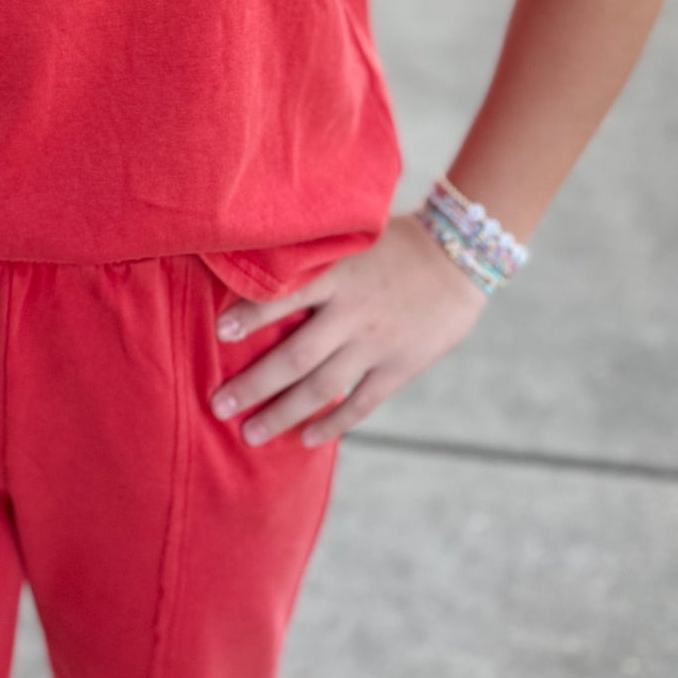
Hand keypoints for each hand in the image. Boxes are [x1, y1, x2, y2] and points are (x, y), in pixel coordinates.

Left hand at [208, 211, 489, 447]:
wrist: (460, 257)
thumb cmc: (396, 241)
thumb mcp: (353, 238)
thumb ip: (315, 257)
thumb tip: (261, 267)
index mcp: (339, 274)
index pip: (286, 296)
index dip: (252, 316)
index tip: (220, 334)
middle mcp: (352, 312)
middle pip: (295, 356)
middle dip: (254, 384)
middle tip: (218, 405)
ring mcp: (376, 344)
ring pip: (321, 387)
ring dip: (283, 414)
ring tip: (249, 433)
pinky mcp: (399, 367)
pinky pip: (360, 403)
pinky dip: (332, 423)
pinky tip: (306, 440)